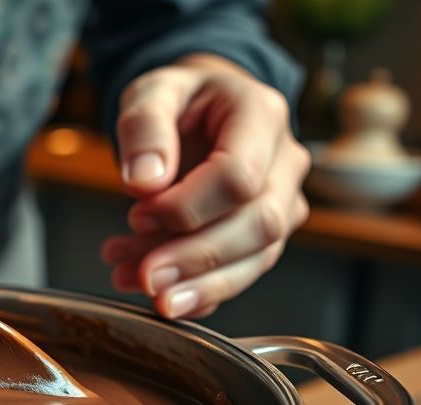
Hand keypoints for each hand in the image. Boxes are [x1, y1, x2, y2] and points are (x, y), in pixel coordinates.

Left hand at [100, 54, 309, 318]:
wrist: (201, 111)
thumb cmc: (181, 100)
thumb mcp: (152, 93)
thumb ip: (144, 127)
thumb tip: (144, 182)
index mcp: (261, 115)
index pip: (239, 175)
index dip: (188, 206)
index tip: (138, 215)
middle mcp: (285, 162)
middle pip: (259, 224)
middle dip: (196, 259)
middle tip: (141, 276)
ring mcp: (283, 201)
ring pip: (257, 258)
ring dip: (196, 284)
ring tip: (135, 282)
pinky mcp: (267, 236)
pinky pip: (244, 274)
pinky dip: (201, 294)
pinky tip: (161, 296)